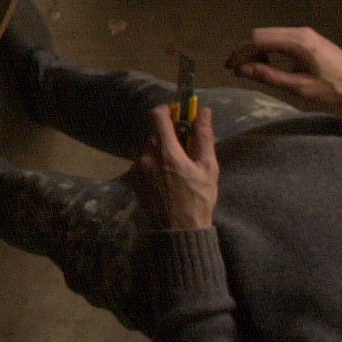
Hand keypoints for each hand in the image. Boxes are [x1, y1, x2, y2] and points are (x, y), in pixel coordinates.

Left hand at [129, 106, 218, 229]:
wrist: (179, 230)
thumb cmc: (199, 199)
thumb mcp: (208, 168)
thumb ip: (204, 137)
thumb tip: (205, 112)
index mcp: (167, 152)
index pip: (158, 116)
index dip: (168, 111)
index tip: (177, 116)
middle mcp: (147, 156)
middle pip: (155, 134)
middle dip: (169, 138)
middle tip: (185, 152)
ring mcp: (137, 168)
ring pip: (149, 149)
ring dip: (161, 153)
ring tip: (176, 172)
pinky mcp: (132, 179)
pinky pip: (143, 163)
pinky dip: (153, 165)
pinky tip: (165, 181)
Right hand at [227, 27, 341, 108]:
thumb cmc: (332, 88)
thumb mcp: (299, 86)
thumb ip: (269, 76)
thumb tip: (242, 70)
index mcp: (296, 42)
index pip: (258, 39)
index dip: (240, 52)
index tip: (230, 67)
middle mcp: (298, 31)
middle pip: (261, 33)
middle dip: (246, 49)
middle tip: (240, 69)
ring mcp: (304, 33)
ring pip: (269, 34)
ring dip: (257, 48)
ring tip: (255, 68)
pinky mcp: (307, 37)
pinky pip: (279, 37)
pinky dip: (269, 47)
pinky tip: (271, 62)